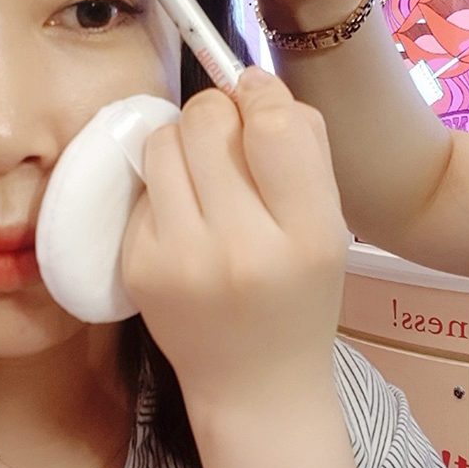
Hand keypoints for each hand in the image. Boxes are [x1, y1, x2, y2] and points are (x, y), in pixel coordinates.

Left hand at [120, 68, 348, 410]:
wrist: (255, 386)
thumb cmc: (300, 296)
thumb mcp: (330, 227)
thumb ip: (303, 149)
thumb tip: (251, 81)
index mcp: (306, 236)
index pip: (275, 126)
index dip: (262, 94)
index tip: (258, 97)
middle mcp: (240, 248)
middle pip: (206, 121)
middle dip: (218, 111)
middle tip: (231, 135)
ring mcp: (180, 261)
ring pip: (163, 142)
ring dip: (185, 140)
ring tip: (207, 173)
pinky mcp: (138, 267)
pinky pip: (145, 185)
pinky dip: (168, 186)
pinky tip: (188, 217)